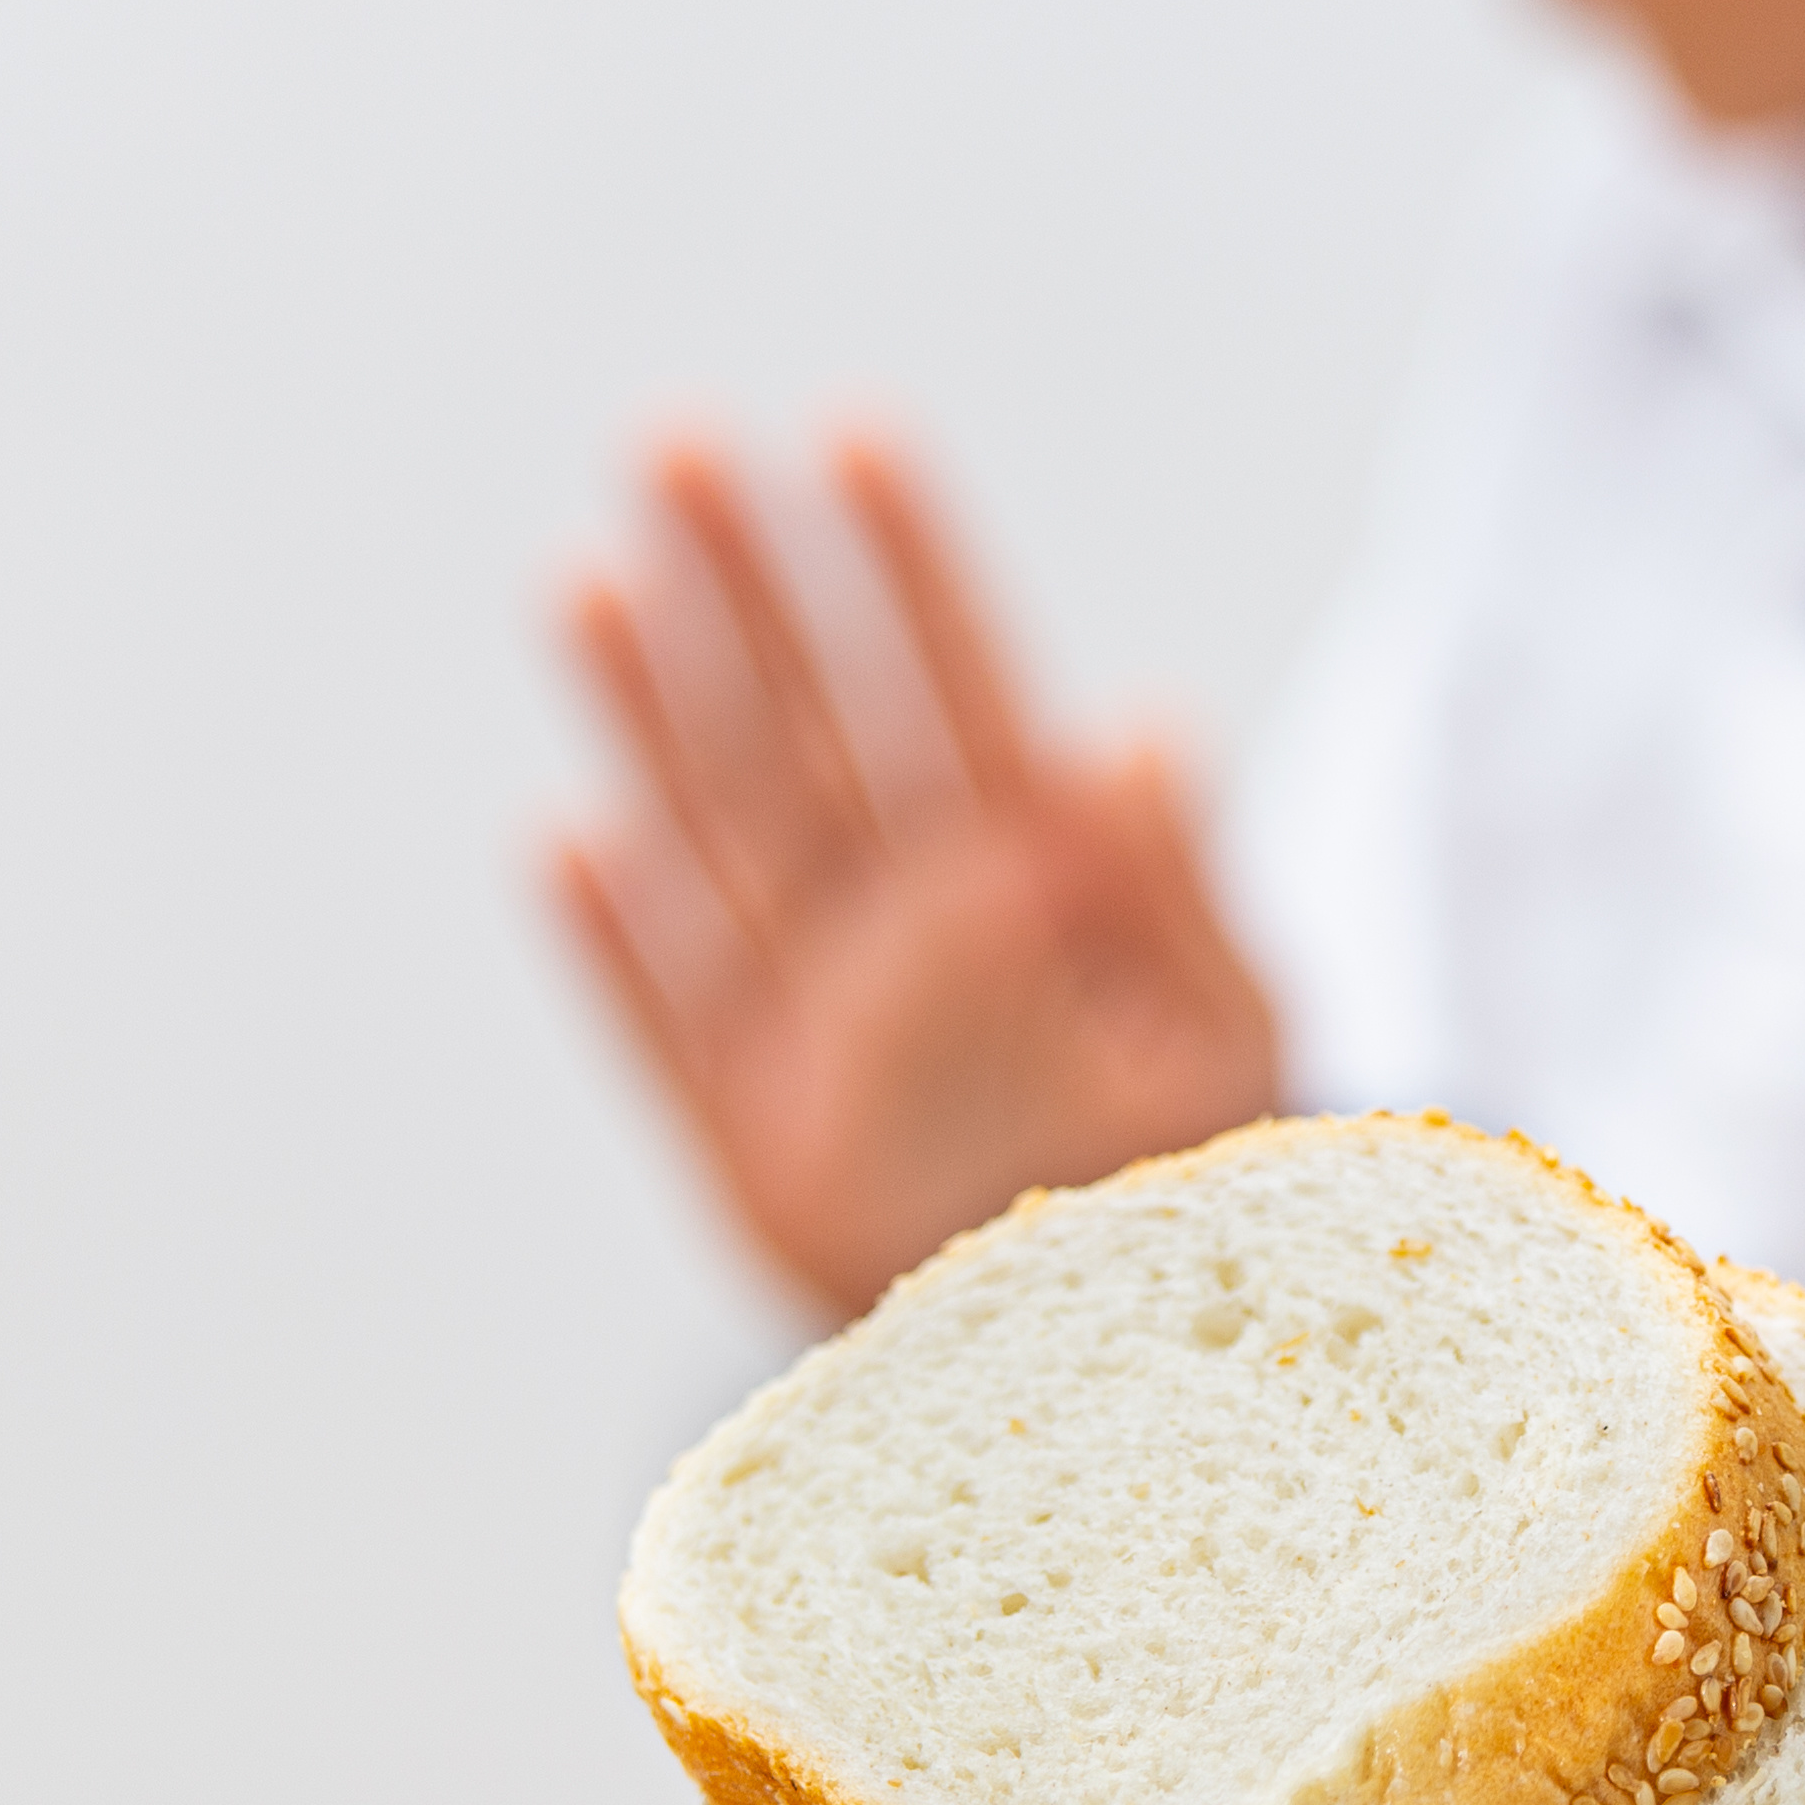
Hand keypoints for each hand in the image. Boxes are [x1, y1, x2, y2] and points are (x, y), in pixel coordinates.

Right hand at [550, 435, 1278, 1315]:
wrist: (1141, 1369)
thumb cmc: (1201, 1181)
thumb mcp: (1235, 1034)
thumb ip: (1179, 892)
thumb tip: (1130, 730)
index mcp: (1025, 871)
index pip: (954, 687)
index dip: (908, 567)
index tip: (856, 434)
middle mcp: (898, 922)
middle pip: (809, 724)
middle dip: (748, 586)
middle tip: (676, 444)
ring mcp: (811, 1019)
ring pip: (720, 834)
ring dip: (651, 710)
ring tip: (591, 577)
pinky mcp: (744, 1136)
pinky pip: (668, 1022)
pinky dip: (620, 941)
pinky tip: (570, 838)